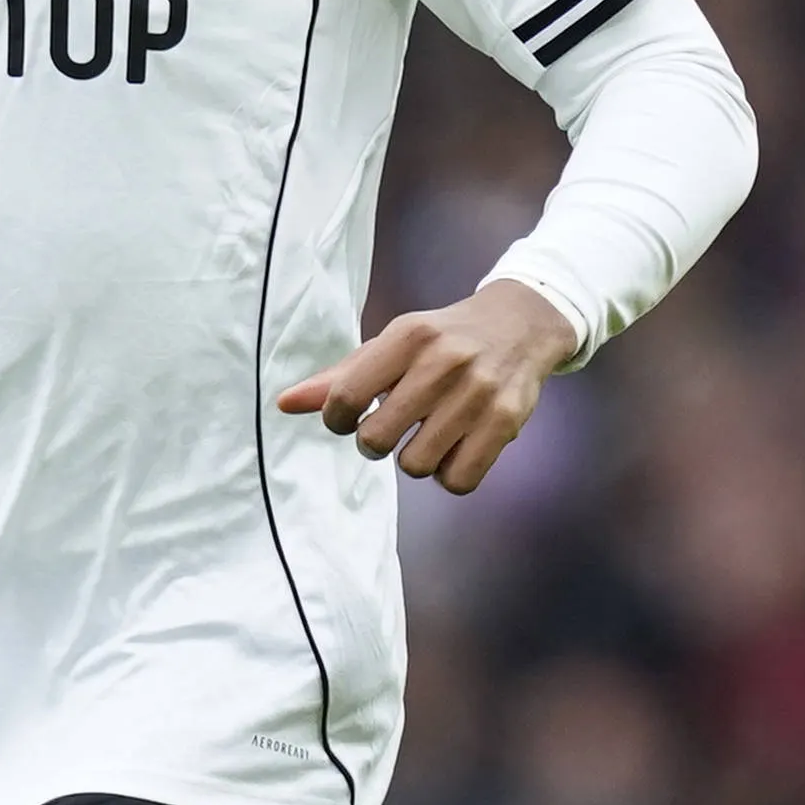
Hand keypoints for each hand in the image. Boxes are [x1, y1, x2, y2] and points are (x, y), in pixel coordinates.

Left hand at [276, 278, 580, 494]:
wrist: (520, 325)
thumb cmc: (441, 340)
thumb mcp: (391, 344)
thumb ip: (340, 377)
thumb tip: (284, 404)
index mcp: (409, 336)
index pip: (347, 396)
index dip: (337, 419)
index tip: (348, 418)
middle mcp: (444, 362)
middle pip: (378, 438)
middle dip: (373, 442)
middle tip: (387, 430)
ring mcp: (478, 394)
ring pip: (416, 465)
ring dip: (414, 460)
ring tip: (425, 436)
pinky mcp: (506, 422)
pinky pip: (458, 480)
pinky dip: (448, 475)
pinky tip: (451, 450)